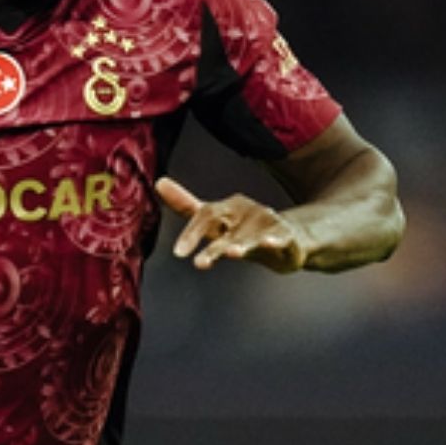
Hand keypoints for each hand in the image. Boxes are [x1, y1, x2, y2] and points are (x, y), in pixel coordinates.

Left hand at [154, 177, 309, 272]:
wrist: (287, 237)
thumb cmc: (242, 229)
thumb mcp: (213, 219)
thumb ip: (185, 205)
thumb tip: (158, 181)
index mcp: (225, 211)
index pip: (204, 217)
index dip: (191, 234)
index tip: (178, 253)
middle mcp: (243, 215)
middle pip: (225, 232)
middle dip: (213, 248)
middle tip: (199, 263)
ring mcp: (265, 225)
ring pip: (251, 238)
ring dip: (242, 245)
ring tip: (232, 253)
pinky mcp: (286, 236)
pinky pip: (282, 239)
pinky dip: (276, 241)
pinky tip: (271, 243)